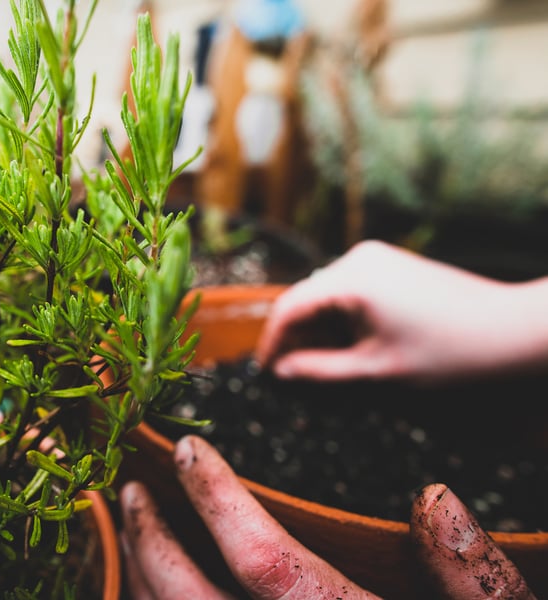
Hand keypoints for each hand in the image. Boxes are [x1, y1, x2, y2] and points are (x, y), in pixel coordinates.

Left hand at [120, 435, 533, 599]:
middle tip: (132, 490)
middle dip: (152, 538)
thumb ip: (470, 578)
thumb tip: (433, 498)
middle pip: (191, 599)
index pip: (264, 558)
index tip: (190, 451)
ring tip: (131, 536)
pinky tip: (155, 597)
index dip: (217, 497)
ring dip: (142, 581)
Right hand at [255, 240, 547, 384]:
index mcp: (351, 280)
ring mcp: (376, 259)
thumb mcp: (376, 371)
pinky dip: (340, 321)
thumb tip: (281, 372)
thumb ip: (320, 372)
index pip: (289, 309)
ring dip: (318, 332)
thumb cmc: (449, 354)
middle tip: (291, 379)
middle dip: (295, 340)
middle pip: (305, 300)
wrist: (513, 331)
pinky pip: (348, 292)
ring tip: (320, 370)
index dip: (271, 343)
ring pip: (325, 297)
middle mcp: (358, 259)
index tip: (264, 373)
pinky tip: (347, 350)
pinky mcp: (391, 266)